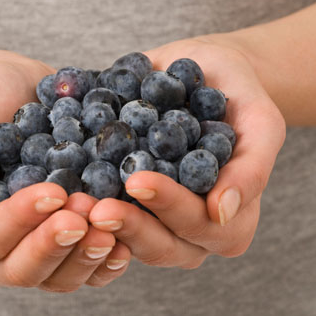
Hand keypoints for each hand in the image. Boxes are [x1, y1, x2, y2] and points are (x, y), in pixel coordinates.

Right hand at [0, 50, 129, 290]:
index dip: (21, 221)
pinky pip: (85, 272)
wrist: (7, 90)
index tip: (53, 191)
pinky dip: (106, 263)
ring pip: (57, 279)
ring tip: (109, 222)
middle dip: (56, 242)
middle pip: (23, 270)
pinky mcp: (64, 246)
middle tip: (85, 208)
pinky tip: (124, 241)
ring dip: (85, 255)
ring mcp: (30, 253)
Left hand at [89, 37, 285, 267]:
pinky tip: (55, 185)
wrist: (203, 71)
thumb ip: (252, 167)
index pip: (198, 224)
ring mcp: (153, 222)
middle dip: (128, 225)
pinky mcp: (124, 205)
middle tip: (94, 206)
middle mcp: (189, 232)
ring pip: (125, 239)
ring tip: (70, 202)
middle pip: (158, 244)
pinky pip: (100, 216)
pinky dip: (79, 202)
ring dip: (97, 225)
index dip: (169, 206)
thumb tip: (222, 211)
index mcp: (227, 222)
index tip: (138, 180)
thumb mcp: (260, 121)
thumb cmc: (239, 94)